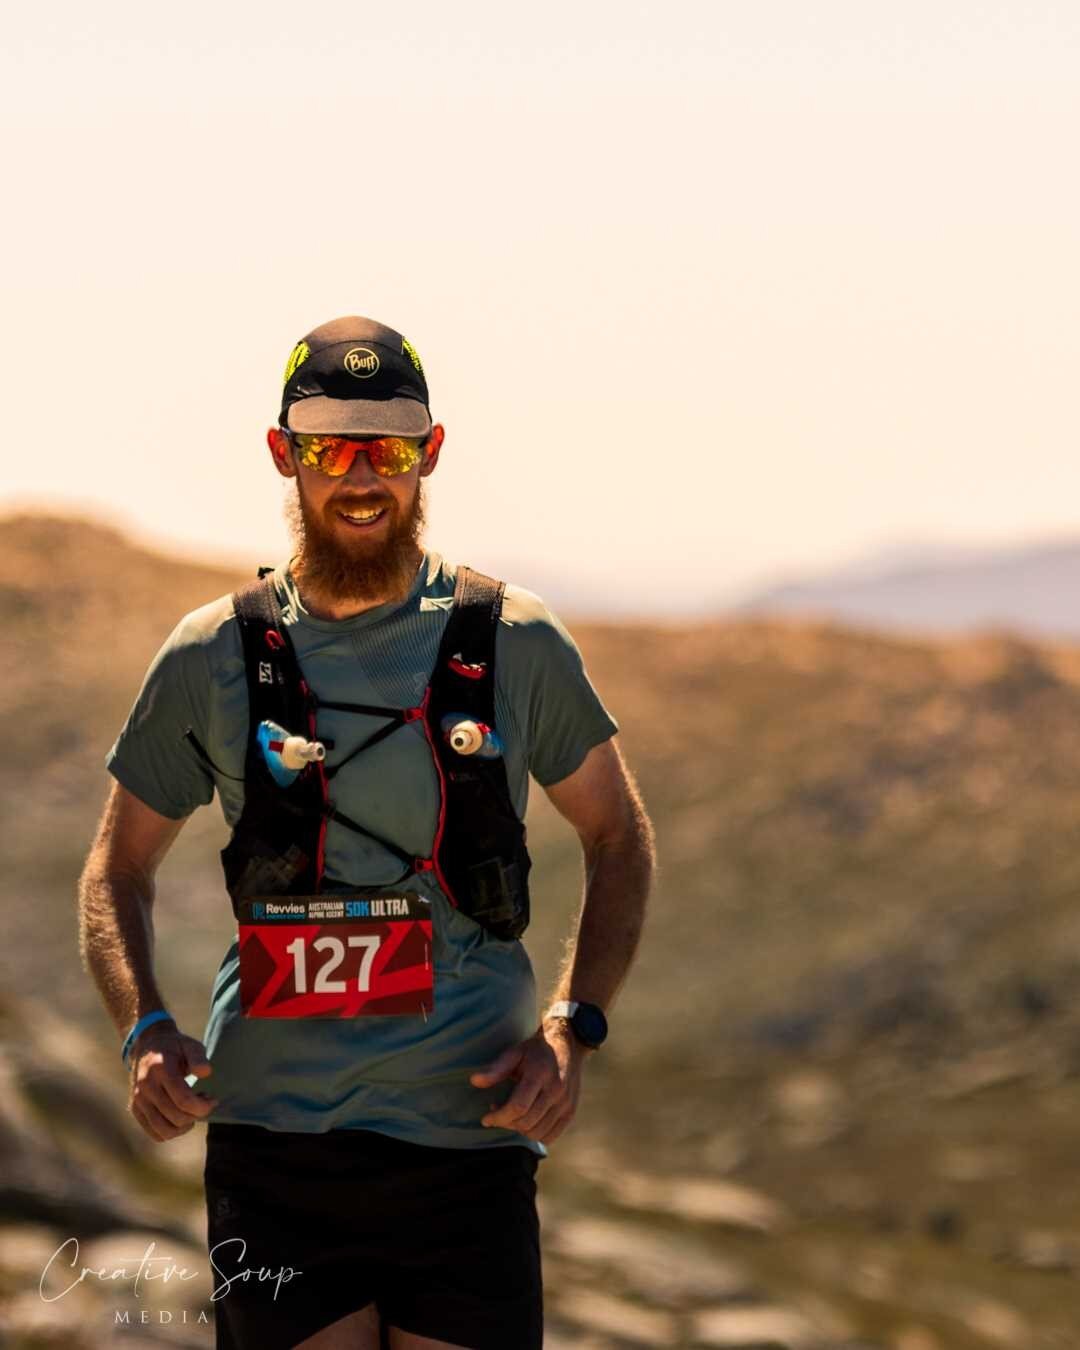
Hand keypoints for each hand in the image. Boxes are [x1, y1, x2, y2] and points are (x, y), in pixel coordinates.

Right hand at [128, 1027, 218, 1141]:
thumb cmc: (175, 1047)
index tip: (213, 1100)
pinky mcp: (135, 1110)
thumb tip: (205, 1073)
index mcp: (160, 1069)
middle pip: (176, 1117)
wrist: (147, 1047)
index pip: (183, 1100)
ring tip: (193, 1112)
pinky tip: (181, 1117)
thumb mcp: (190, 1045)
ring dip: (185, 1126)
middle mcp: (145, 1087)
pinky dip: (172, 1132)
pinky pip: (155, 1134)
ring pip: (165, 1131)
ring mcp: (138, 1100)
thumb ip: (198, 1057)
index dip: (203, 1106)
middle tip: (205, 1102)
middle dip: (197, 1114)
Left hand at [469, 1020, 591, 1144]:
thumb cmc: (536, 1050)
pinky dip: (535, 1134)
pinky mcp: (571, 1112)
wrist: (567, 1046)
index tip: (486, 1118)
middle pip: (526, 1122)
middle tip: (497, 1113)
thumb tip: (474, 1081)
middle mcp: (556, 1091)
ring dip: (519, 1130)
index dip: (498, 1117)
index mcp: (540, 1074)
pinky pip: (550, 1136)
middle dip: (506, 1123)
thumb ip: (496, 1069)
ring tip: (512, 1116)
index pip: (518, 1107)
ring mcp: (566, 1103)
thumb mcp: (515, 1053)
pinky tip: (527, 1122)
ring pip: (537, 1133)